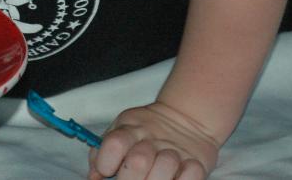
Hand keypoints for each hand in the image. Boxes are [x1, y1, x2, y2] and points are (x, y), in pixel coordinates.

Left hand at [88, 103, 219, 179]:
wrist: (186, 118)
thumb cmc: (145, 133)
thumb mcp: (121, 132)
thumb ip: (103, 153)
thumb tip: (94, 176)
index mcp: (130, 129)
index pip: (114, 143)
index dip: (106, 162)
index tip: (106, 171)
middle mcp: (152, 138)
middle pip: (138, 161)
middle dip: (130, 179)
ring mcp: (176, 150)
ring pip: (165, 167)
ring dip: (157, 179)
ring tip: (154, 178)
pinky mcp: (197, 161)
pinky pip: (191, 175)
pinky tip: (174, 178)